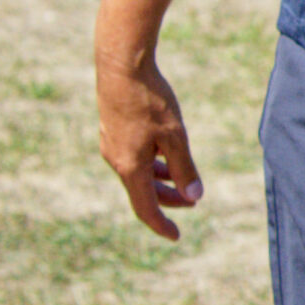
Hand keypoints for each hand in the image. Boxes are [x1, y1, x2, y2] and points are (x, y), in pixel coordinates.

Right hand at [96, 49, 202, 240]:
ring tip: (181, 179)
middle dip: (168, 199)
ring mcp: (111, 146)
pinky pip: (132, 157)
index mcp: (130, 168)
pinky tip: (163, 153)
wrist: (121, 68)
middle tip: (192, 202)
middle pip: (142, 191)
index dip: (162, 224)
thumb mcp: (175, 136)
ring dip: (160, 180)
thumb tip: (194, 196)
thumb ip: (184, 167)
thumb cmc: (150, 101)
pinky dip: (150, 163)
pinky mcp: (112, 131)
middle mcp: (116, 161)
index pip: (146, 208)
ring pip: (137, 173)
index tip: (176, 236)